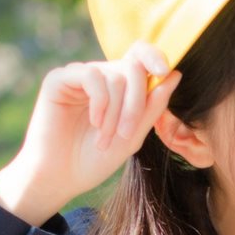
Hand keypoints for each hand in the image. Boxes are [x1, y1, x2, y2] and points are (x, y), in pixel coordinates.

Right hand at [0, 43, 175, 224]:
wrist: (60, 178)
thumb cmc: (95, 160)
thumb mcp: (132, 136)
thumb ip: (152, 107)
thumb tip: (175, 74)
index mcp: (119, 87)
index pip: (140, 56)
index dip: (155, 56)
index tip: (165, 72)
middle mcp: (100, 76)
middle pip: (132, 67)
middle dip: (136, 102)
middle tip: (126, 133)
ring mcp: (79, 76)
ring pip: (114, 75)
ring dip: (116, 111)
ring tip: (104, 139)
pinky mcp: (59, 79)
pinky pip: (91, 75)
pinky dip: (100, 101)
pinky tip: (94, 122)